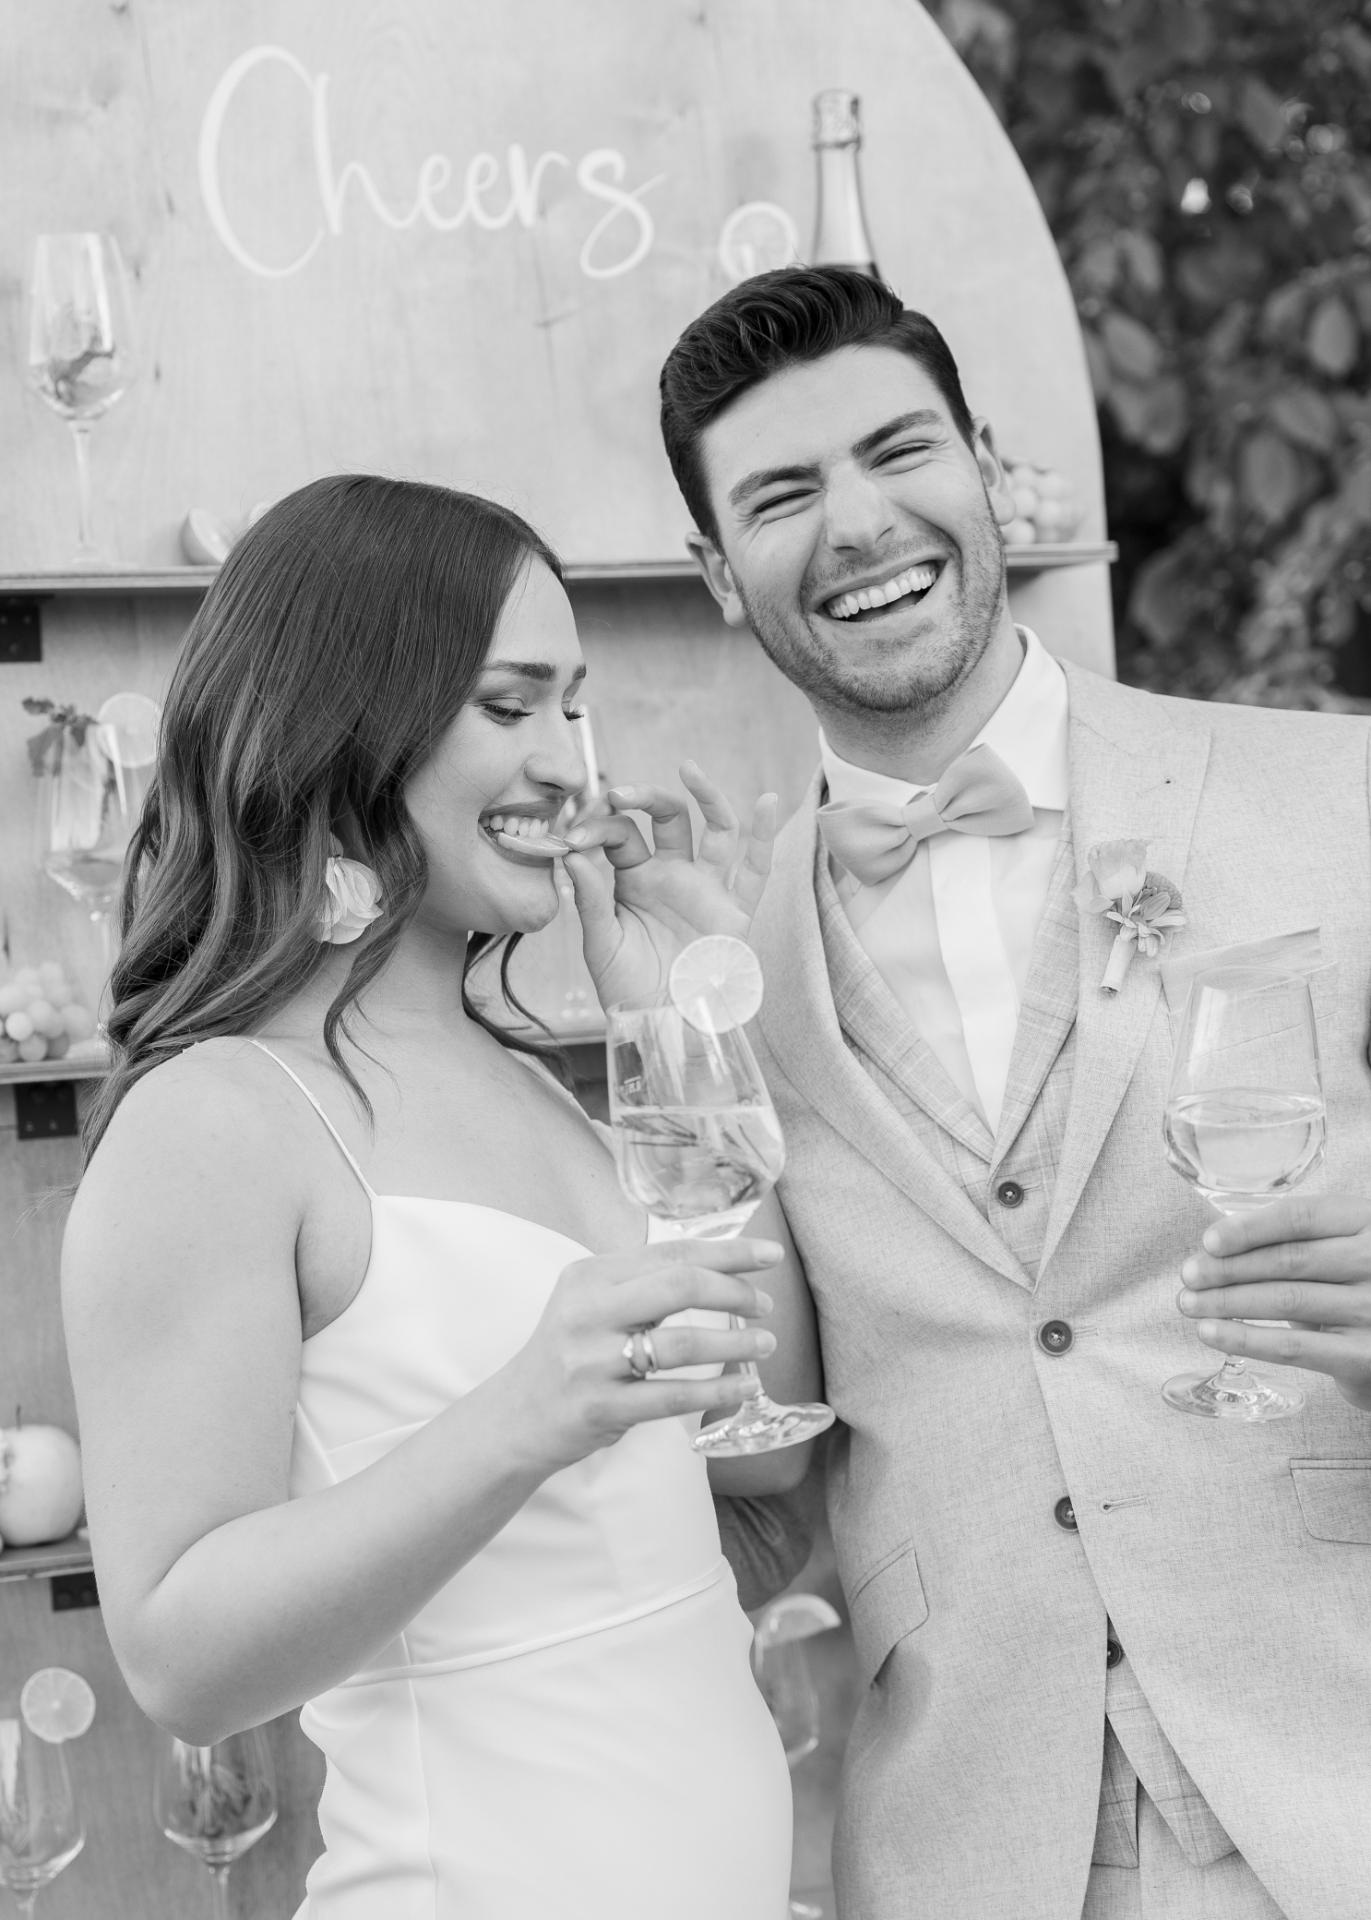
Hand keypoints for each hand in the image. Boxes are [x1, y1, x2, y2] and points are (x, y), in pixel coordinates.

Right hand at [503, 1234, 782, 1470]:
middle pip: (680, 1285)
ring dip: (735, 1343)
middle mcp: (588, 1311)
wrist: (516, 1417)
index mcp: (590, 1275)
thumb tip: (721, 1267)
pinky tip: (745, 1387)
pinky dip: (718, 1389)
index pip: (671, 1252)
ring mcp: (592, 1361)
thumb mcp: (592, 1304)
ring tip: (764, 1343)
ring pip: (682, 1343)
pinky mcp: (602, 1407)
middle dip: (734, 1292)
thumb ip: (642, 1283)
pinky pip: (673, 1395)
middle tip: (765, 1306)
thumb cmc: (570, 1355)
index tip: (769, 1255)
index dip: (728, 1252)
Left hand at [559, 761, 776, 1010]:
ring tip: (689, 769)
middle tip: (619, 793)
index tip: (574, 838)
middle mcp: (673, 875)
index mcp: (635, 878)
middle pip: (668, 818)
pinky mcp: (735, 911)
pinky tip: (767, 801)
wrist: (662, 1028)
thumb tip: (573, 855)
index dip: (597, 828)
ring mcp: (707, 889)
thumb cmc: (628, 989)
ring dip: (707, 796)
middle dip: (646, 797)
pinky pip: (756, 870)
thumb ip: (590, 899)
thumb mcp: (600, 944)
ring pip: (715, 830)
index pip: (621, 834)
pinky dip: (765, 836)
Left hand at [1178, 1195, 1370, 1412]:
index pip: (1300, 1217)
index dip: (1249, 1228)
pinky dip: (1244, 1339)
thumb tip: (1212, 1249)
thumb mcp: (1335, 1250)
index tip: (1209, 1241)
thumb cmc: (1352, 1287)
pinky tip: (1212, 1333)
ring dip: (1227, 1302)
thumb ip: (1290, 1241)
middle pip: (1288, 1259)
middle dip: (1228, 1268)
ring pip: (1285, 1300)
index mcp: (1366, 1221)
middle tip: (1189, 1276)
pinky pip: (1293, 1348)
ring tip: (1190, 1303)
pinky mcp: (1364, 1356)